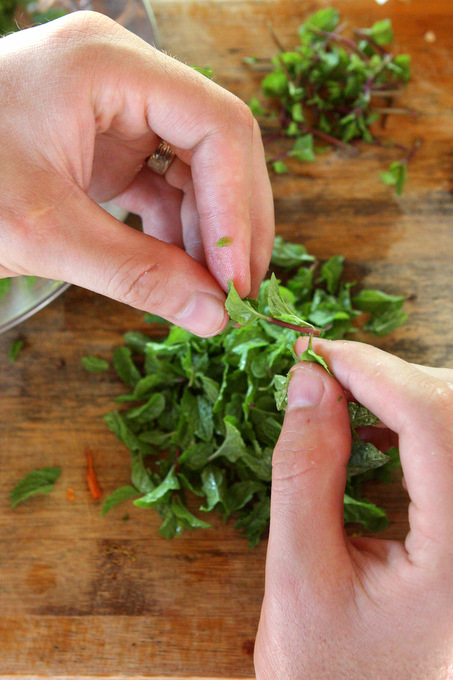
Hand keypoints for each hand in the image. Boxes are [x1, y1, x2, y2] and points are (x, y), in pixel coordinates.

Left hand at [0, 11, 273, 335]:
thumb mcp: (42, 231)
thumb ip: (135, 274)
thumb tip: (213, 317)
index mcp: (108, 67)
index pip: (215, 125)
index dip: (238, 207)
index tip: (239, 280)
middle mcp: (122, 78)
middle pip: (216, 145)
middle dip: (230, 222)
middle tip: (237, 292)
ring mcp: (116, 112)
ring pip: (196, 170)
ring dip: (206, 233)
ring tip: (207, 291)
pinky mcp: (106, 148)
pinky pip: (163, 187)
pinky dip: (175, 233)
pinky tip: (178, 273)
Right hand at [255, 338, 452, 679]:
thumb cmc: (326, 667)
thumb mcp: (298, 572)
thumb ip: (304, 471)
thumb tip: (311, 381)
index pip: (434, 422)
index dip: (373, 370)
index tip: (314, 353)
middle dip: (386, 375)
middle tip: (319, 371)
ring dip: (398, 392)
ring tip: (336, 394)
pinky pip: (447, 444)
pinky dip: (406, 419)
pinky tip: (366, 429)